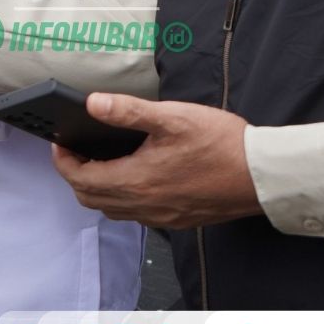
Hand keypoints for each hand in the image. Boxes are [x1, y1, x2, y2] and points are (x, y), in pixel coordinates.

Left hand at [52, 93, 262, 229]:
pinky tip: (134, 177)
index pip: (80, 179)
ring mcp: (161, 216)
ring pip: (112, 210)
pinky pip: (136, 215)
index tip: (60, 143)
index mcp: (137, 180)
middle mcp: (145, 205)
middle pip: (91, 198)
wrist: (263, 176)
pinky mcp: (177, 219)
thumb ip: (128, 111)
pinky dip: (122, 198)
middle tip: (75, 152)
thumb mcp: (172, 117)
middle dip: (75, 175)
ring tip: (100, 162)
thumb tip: (93, 104)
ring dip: (97, 189)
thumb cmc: (223, 145)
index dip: (63, 161)